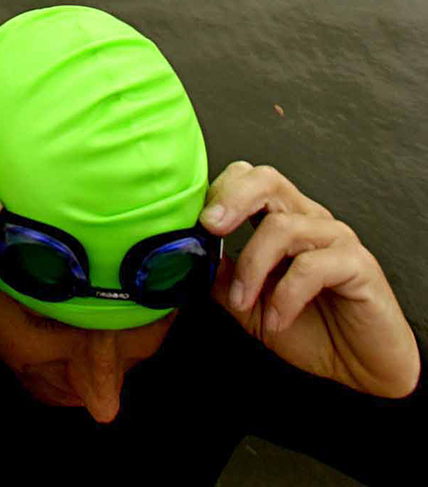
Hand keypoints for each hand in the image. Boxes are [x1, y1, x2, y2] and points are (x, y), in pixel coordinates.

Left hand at [201, 162, 419, 396]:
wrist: (361, 369)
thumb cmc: (311, 330)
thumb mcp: (250, 306)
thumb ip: (222, 278)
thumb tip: (187, 258)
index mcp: (283, 219)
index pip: (249, 179)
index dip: (220, 192)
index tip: (196, 223)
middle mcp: (309, 219)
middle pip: (268, 180)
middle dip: (233, 198)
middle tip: (211, 227)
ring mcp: (335, 238)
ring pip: (284, 226)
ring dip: (254, 267)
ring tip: (244, 303)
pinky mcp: (358, 265)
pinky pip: (314, 266)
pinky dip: (286, 295)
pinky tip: (277, 320)